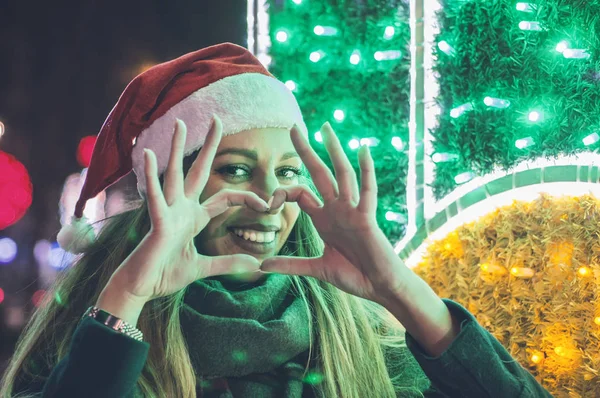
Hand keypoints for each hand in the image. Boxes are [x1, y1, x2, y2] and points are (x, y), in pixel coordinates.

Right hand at [109, 117, 269, 301]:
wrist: (142, 289)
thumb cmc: (166, 274)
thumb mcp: (204, 268)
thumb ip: (228, 263)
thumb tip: (256, 264)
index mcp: (194, 218)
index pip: (225, 198)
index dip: (247, 198)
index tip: (268, 203)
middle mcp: (182, 209)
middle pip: (199, 171)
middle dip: (209, 147)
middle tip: (217, 120)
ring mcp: (169, 213)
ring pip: (175, 174)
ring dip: (178, 149)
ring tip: (180, 123)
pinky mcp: (157, 222)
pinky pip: (155, 196)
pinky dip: (152, 176)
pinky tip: (149, 153)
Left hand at [260, 122, 404, 304]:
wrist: (378, 286)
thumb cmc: (354, 276)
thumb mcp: (316, 269)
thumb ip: (290, 265)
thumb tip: (261, 266)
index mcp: (323, 219)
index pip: (300, 194)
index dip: (282, 193)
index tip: (269, 204)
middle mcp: (336, 209)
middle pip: (319, 173)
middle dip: (306, 151)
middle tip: (294, 127)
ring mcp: (352, 211)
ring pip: (342, 174)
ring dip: (333, 151)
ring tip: (326, 128)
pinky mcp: (367, 218)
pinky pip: (367, 191)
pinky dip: (366, 170)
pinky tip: (363, 149)